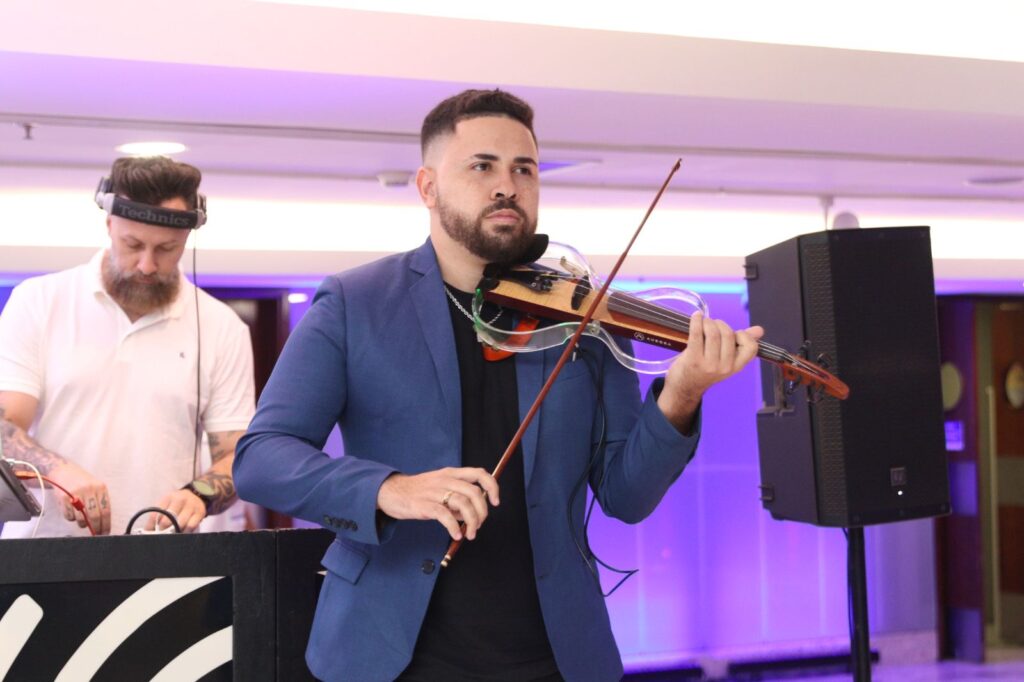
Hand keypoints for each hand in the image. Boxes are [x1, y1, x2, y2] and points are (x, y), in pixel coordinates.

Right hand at [48, 461, 111, 534]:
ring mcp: (76, 494)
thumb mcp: (95, 487)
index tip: (105, 532)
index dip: (106, 524)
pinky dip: (71, 518)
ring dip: (82, 524)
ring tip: (82, 520)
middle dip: (96, 527)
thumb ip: (100, 502)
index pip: (106, 510)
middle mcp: (89, 490)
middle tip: (95, 533)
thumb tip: (104, 523)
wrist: (64, 471)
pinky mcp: (63, 498)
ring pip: (81, 518)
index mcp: (100, 487)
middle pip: (94, 516)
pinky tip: (72, 512)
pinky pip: (69, 516)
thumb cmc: (83, 482)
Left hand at [147, 489, 206, 532]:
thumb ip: (158, 514)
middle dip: (162, 530)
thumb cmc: (177, 503)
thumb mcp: (167, 503)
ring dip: (175, 531)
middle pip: (168, 519)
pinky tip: (182, 532)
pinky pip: (191, 526)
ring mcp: (191, 505)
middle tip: (161, 535)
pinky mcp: (200, 512)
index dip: (151, 525)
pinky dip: (185, 531)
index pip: (156, 513)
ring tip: (172, 535)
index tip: (149, 533)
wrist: (197, 495)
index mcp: (169, 497)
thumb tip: (149, 530)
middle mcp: (180, 499)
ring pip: (180, 523)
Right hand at [377, 467, 499, 540]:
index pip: (479, 473)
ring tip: (470, 534)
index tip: (496, 502)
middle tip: (479, 525)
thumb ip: (456, 499)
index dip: (492, 486)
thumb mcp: (440, 488)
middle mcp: (445, 479)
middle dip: (482, 511)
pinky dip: (454, 527)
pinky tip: (456, 535)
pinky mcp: (424, 505)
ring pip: (463, 503)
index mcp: (451, 473)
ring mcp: (434, 491)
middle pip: (474, 492)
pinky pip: (445, 515)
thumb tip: (471, 516)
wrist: (391, 492)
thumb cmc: (418, 492)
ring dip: (471, 521)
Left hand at [658, 311, 763, 431]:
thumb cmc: (707, 368)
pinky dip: (696, 321)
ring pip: (713, 333)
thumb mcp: (726, 359)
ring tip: (703, 322)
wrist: (686, 387)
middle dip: (720, 324)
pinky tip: (696, 316)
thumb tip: (759, 330)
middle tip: (712, 324)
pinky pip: (696, 334)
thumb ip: (743, 344)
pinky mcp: (693, 359)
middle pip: (728, 334)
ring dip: (707, 322)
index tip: (733, 333)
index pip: (751, 347)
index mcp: (737, 366)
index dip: (743, 335)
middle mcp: (725, 367)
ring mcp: (709, 364)